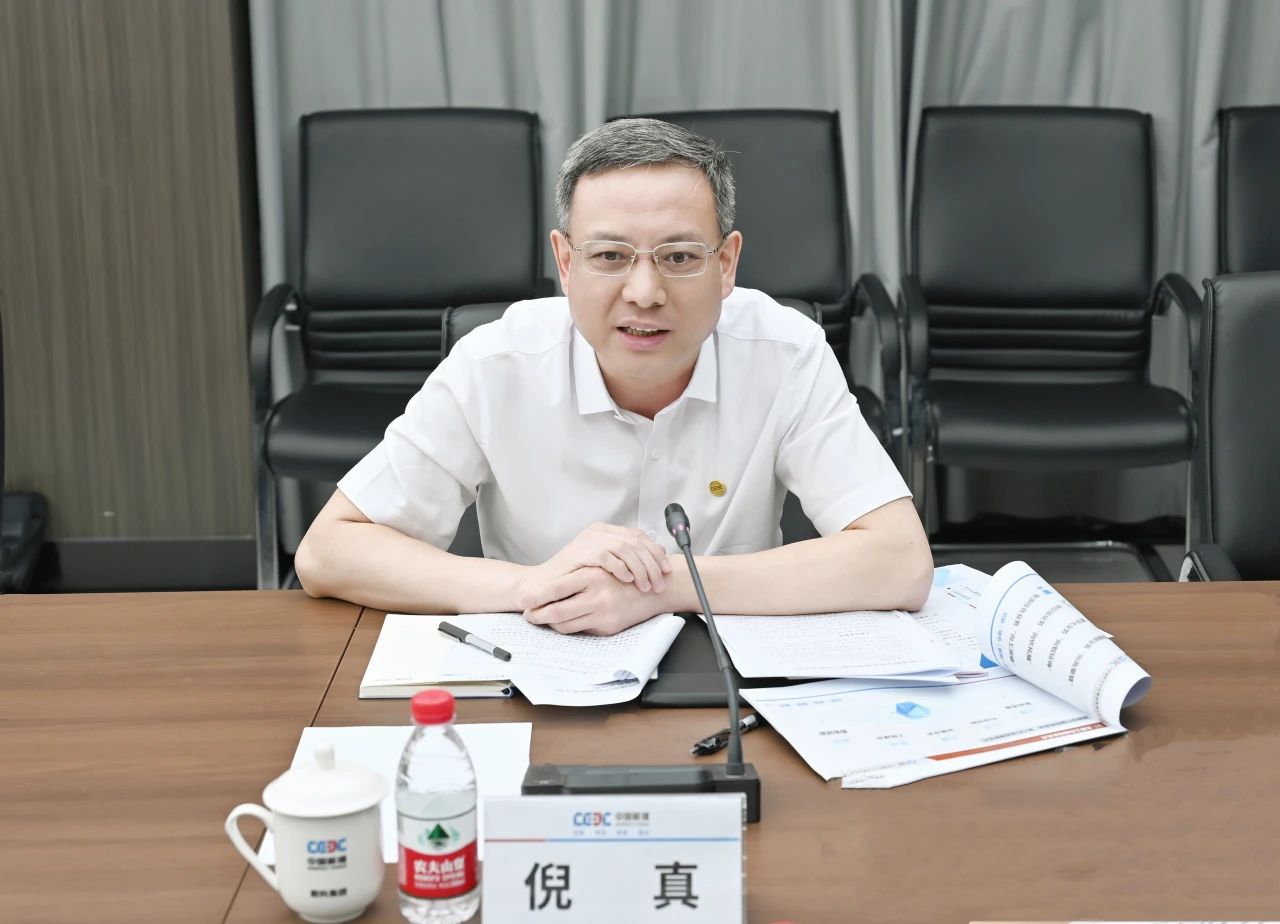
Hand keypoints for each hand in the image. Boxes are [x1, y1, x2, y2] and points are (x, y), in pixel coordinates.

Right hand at [519, 522, 670, 606]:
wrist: (543, 586)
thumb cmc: (575, 579)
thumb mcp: (605, 567)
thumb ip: (627, 559)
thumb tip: (658, 556)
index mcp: (605, 531)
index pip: (638, 536)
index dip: (655, 552)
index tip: (666, 569)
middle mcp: (598, 532)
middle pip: (634, 542)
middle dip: (651, 563)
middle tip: (660, 582)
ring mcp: (588, 540)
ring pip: (624, 548)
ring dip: (640, 568)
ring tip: (646, 585)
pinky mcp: (579, 552)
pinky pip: (606, 556)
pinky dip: (620, 568)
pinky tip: (628, 580)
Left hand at [522, 566, 664, 635]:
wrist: (657, 588)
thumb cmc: (626, 575)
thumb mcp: (601, 568)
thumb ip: (579, 576)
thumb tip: (548, 590)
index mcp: (592, 576)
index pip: (556, 588)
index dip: (536, 596)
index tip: (522, 601)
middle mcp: (597, 596)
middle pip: (557, 612)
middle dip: (538, 615)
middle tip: (527, 615)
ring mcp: (603, 614)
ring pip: (566, 625)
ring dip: (551, 623)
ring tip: (541, 617)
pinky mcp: (608, 628)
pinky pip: (580, 631)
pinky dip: (569, 627)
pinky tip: (563, 621)